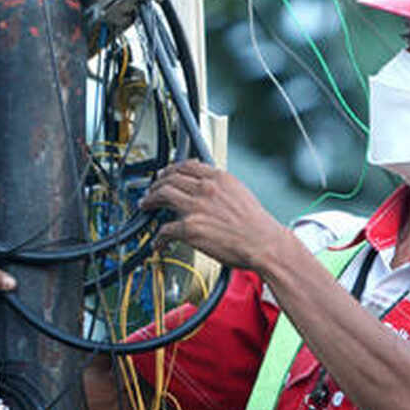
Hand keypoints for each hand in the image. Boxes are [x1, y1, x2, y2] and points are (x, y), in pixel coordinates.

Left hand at [139, 159, 289, 271]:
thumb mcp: (240, 193)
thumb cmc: (257, 225)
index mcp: (218, 178)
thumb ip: (220, 186)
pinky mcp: (190, 228)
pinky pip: (166, 229)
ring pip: (162, 195)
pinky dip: (159, 236)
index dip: (171, 169)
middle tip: (152, 190)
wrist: (264, 244)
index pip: (186, 165)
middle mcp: (205, 189)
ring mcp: (195, 208)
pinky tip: (158, 241)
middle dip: (156, 183)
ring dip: (150, 200)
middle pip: (170, 178)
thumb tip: (207, 186)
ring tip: (146, 205)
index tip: (165, 173)